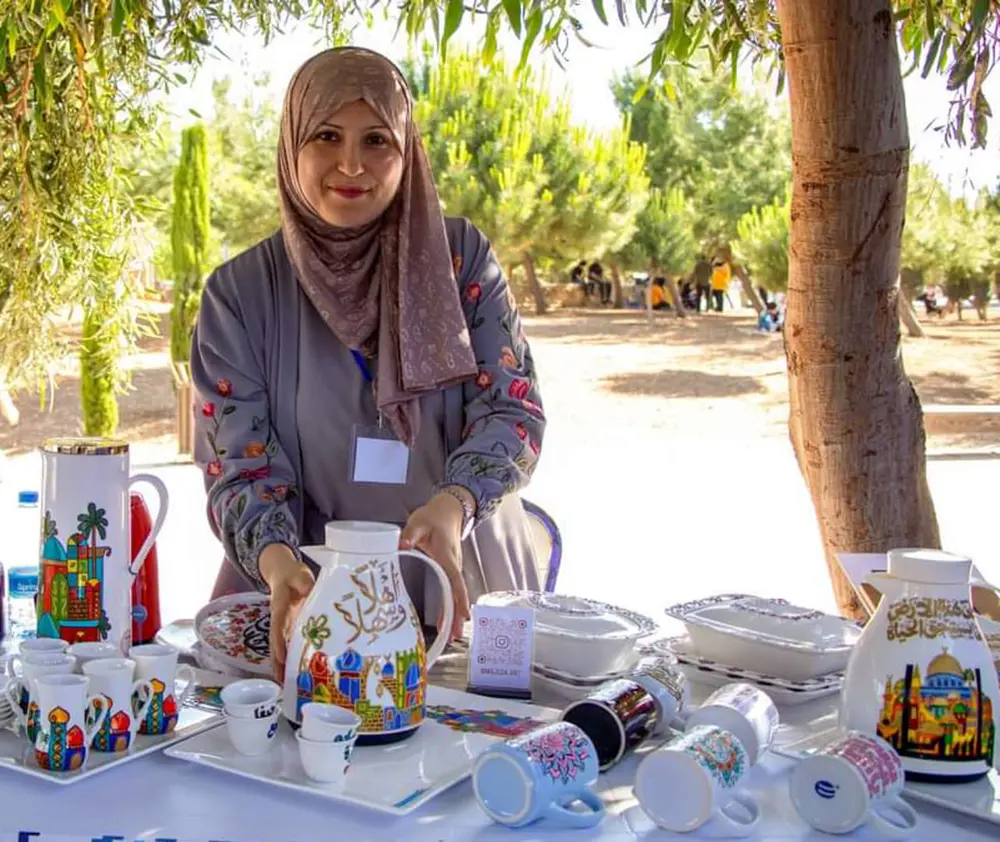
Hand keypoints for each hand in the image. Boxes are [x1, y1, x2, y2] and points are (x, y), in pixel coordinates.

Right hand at [260, 543, 315, 682]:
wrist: (284, 571)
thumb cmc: (291, 573)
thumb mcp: (299, 574)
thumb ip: (304, 582)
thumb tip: (310, 590)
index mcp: (280, 606)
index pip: (278, 625)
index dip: (279, 641)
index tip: (280, 655)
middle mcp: (280, 619)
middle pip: (276, 643)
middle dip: (278, 662)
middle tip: (281, 680)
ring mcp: (284, 624)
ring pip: (281, 647)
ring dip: (282, 665)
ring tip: (286, 684)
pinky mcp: (290, 626)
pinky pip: (289, 644)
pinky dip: (290, 658)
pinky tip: (294, 672)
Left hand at [400, 491, 471, 640]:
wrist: (449, 510)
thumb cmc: (434, 516)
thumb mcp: (419, 522)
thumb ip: (410, 535)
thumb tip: (401, 545)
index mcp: (447, 556)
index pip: (455, 580)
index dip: (458, 598)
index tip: (462, 615)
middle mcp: (453, 565)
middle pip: (458, 593)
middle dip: (457, 615)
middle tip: (455, 636)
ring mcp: (453, 568)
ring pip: (456, 594)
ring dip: (455, 614)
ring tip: (452, 635)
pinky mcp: (449, 569)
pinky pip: (452, 590)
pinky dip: (451, 606)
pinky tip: (445, 619)